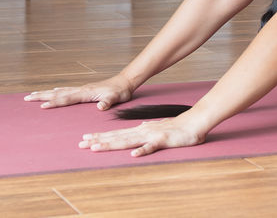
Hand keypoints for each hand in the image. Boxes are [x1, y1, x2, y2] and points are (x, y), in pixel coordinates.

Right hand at [23, 76, 132, 110]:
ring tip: (33, 94)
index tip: (41, 106)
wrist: (125, 81)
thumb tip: (100, 107)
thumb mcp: (116, 98)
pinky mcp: (84, 89)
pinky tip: (53, 90)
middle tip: (26, 98)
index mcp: (85, 93)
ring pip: (59, 91)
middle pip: (57, 93)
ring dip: (46, 93)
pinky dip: (57, 91)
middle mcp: (81, 89)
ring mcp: (81, 88)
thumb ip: (107, 102)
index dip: (54, 102)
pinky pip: (66, 90)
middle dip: (42, 96)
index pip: (66, 98)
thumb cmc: (120, 91)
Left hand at [79, 112, 207, 156]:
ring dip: (112, 144)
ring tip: (96, 148)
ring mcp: (152, 135)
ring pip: (128, 141)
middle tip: (81, 143)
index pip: (117, 134)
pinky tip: (133, 155)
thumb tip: (137, 130)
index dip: (101, 136)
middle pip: (117, 137)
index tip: (86, 139)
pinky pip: (152, 147)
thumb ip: (146, 130)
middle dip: (99, 140)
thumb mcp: (157, 128)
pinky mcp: (163, 140)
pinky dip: (143, 150)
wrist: (194, 122)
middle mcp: (142, 131)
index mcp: (140, 130)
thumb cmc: (177, 128)